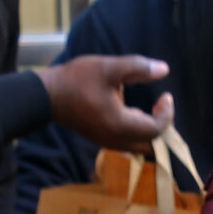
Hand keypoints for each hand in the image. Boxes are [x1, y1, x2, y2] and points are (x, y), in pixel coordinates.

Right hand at [38, 55, 172, 152]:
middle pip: (151, 144)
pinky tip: (133, 112)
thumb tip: (164, 69)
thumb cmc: (76, 80)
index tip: (165, 95)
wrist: (46, 96)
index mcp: (120, 125)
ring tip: (152, 108)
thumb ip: (138, 67)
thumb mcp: (109, 67)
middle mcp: (115, 140)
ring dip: (150, 130)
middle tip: (161, 104)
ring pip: (139, 146)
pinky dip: (138, 132)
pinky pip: (127, 143)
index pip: (156, 130)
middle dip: (162, 126)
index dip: (167, 114)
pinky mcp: (100, 139)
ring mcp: (107, 142)